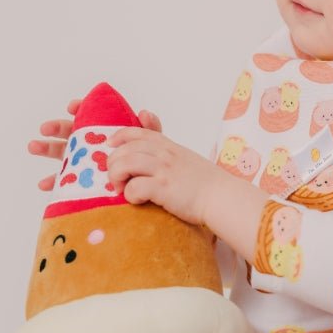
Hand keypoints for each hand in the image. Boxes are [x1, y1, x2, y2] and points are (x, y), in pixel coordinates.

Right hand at [27, 101, 161, 190]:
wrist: (147, 186)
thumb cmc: (147, 162)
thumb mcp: (151, 144)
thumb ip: (150, 129)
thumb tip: (144, 113)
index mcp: (105, 131)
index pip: (90, 114)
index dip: (80, 108)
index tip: (72, 107)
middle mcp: (90, 144)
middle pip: (70, 131)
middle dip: (56, 127)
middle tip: (45, 128)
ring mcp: (83, 162)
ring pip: (61, 153)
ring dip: (46, 148)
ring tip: (33, 146)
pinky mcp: (81, 181)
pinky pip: (64, 181)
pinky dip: (52, 182)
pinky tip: (44, 184)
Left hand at [105, 128, 225, 225]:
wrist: (222, 197)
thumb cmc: (205, 183)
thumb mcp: (185, 158)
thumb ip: (167, 151)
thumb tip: (149, 147)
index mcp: (168, 146)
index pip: (137, 132)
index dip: (119, 136)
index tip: (110, 144)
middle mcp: (164, 154)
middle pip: (125, 149)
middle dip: (113, 163)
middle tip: (116, 179)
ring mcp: (163, 170)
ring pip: (124, 164)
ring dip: (116, 177)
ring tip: (121, 189)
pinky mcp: (162, 188)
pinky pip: (134, 187)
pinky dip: (130, 194)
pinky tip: (137, 200)